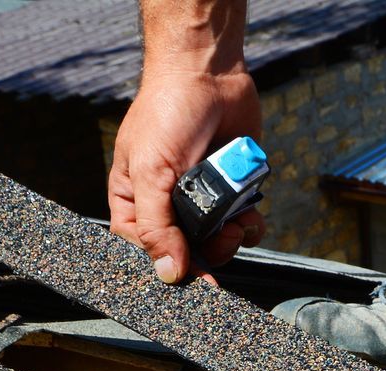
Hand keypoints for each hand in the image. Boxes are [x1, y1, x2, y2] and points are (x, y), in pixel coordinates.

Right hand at [109, 68, 265, 283]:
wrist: (209, 73)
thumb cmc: (166, 112)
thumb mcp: (150, 172)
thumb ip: (156, 225)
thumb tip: (168, 273)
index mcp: (135, 203)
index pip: (144, 252)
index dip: (166, 269)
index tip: (190, 280)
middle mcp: (168, 205)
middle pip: (186, 254)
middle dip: (207, 253)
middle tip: (222, 239)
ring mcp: (203, 199)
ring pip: (218, 243)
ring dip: (232, 239)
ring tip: (238, 220)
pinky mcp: (232, 190)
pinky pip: (243, 224)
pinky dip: (250, 223)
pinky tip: (250, 210)